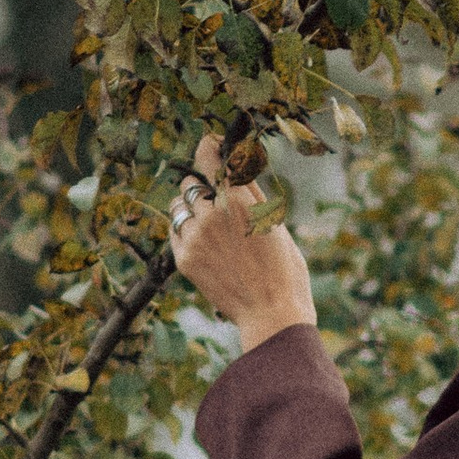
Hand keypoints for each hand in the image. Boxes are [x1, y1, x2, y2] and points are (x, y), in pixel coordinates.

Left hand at [169, 136, 317, 347]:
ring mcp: (194, 238)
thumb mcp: (274, 222)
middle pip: (191, 183)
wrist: (271, 313)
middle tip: (218, 200)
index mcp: (237, 200)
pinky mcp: (184, 259)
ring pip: (178, 206)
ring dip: (190, 208)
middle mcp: (211, 214)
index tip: (210, 145)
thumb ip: (250, 191)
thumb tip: (235, 162)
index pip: (208, 156)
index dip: (208, 147)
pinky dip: (185, 231)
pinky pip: (175, 232)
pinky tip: (205, 243)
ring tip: (210, 224)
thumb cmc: (283, 268)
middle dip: (202, 186)